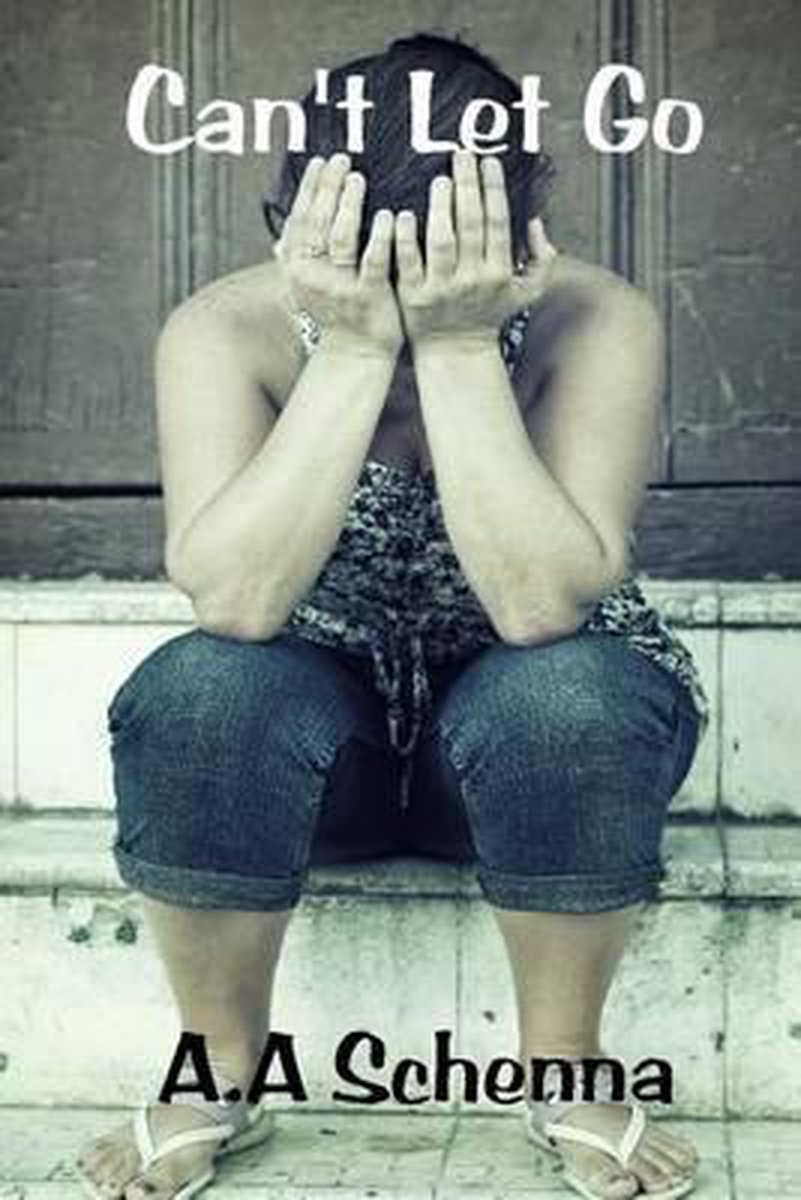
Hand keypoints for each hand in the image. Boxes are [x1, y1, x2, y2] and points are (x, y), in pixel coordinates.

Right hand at [275, 153, 402, 357]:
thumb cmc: (337, 314)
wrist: (355, 354)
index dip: (309, 189)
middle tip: (342, 161)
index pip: (300, 220)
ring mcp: (340, 287)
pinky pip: (372, 262)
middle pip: (318, 224)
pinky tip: (388, 215)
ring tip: (358, 179)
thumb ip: (297, 260)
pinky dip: (379, 237)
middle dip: (328, 188)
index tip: (320, 162)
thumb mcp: (308, 288)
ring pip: (341, 240)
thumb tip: (279, 239)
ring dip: (348, 206)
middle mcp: (313, 276)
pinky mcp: (367, 297)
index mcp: (298, 268)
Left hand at [394, 149, 558, 347]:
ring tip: (440, 180)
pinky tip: (401, 213)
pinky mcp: (413, 296)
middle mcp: (471, 280)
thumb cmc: (489, 315)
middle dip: (468, 187)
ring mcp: (441, 288)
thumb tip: (536, 223)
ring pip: (442, 241)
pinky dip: (405, 238)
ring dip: (441, 208)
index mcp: (498, 273)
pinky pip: (409, 262)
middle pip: (470, 225)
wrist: (456, 351)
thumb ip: (541, 258)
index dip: (494, 190)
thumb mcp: (526, 292)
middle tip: (462, 155)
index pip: (498, 223)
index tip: (488, 161)